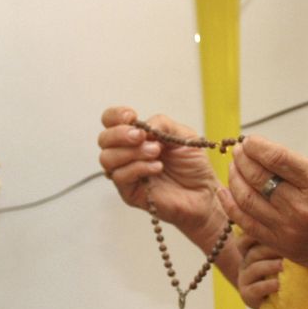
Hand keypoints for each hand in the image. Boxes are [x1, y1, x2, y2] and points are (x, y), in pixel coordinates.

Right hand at [96, 106, 224, 241]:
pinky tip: (157, 167)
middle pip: (104, 140)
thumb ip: (161, 124)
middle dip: (120, 134)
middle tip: (141, 136)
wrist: (204, 192)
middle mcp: (126, 154)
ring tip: (156, 152)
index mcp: (136, 137)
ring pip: (108, 158)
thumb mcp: (182, 135)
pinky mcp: (129, 192)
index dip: (115, 116)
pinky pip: (120, 177)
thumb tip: (140, 126)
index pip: (110, 121)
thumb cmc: (193, 165)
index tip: (131, 116)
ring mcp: (127, 173)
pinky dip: (138, 167)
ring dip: (131, 152)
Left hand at [219, 134, 307, 276]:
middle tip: (239, 152)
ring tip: (233, 168)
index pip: (275, 158)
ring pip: (247, 200)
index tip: (249, 140)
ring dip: (234, 180)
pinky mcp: (283, 246)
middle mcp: (303, 208)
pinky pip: (247, 224)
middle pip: (257, 178)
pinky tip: (225, 192)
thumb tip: (266, 155)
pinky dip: (232, 206)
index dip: (256, 146)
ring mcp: (291, 230)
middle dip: (242, 160)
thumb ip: (299, 164)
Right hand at [236, 232, 282, 308]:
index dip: (256, 234)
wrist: (281, 302)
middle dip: (270, 249)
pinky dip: (267, 285)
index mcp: (251, 250)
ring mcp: (244, 278)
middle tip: (287, 246)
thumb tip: (298, 230)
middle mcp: (245, 262)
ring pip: (255, 268)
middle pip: (253, 252)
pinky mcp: (246, 294)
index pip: (247, 238)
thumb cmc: (286, 274)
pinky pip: (255, 288)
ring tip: (284, 266)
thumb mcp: (284, 257)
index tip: (274, 231)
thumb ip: (283, 245)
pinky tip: (279, 284)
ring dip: (270, 266)